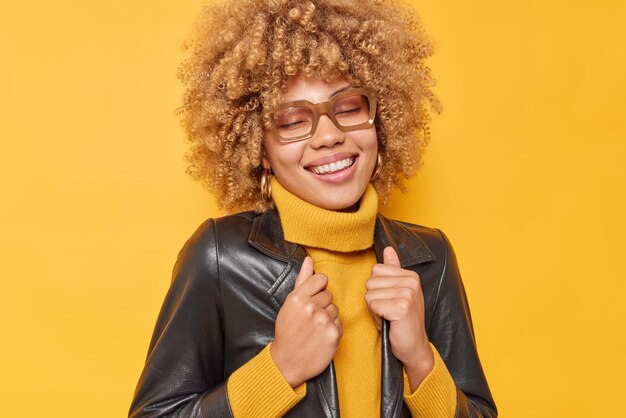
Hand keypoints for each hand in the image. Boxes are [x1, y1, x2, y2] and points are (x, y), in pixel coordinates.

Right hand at [271, 257, 342, 387]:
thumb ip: (302, 280)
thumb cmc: (287, 331)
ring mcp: (323, 321)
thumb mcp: (289, 304)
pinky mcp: (334, 334)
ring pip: (335, 308)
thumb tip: (309, 259)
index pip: (321, 279)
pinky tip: (321, 336)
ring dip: (328, 316)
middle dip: (322, 304)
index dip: (317, 289)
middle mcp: (311, 307)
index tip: (311, 298)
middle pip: (329, 294)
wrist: (287, 362)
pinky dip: (332, 329)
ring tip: (315, 327)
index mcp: (297, 297)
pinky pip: (339, 322)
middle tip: (310, 317)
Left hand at [365, 246, 433, 387]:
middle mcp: (411, 282)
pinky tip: (390, 322)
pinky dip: (377, 317)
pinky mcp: (402, 308)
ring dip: (375, 310)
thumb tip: (388, 249)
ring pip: (369, 295)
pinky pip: (373, 306)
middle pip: (370, 282)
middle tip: (388, 311)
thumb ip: (393, 270)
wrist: (414, 346)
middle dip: (374, 299)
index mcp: (410, 275)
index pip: (375, 270)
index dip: (377, 288)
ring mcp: (407, 294)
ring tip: (389, 317)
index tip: (389, 300)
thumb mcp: (399, 292)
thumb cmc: (402, 320)